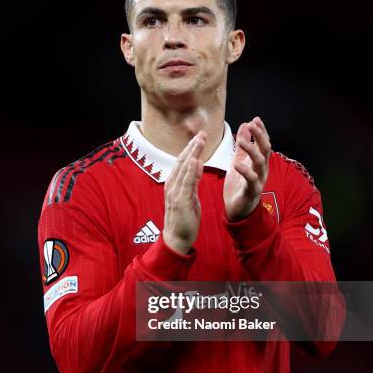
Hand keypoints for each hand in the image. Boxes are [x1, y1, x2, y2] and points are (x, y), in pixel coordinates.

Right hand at [163, 132, 205, 254]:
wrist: (177, 238)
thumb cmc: (184, 219)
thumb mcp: (190, 196)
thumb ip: (193, 180)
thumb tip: (197, 164)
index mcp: (174, 184)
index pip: (182, 161)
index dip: (190, 148)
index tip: (199, 137)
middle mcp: (172, 185)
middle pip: (182, 161)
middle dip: (192, 146)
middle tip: (201, 133)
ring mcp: (174, 192)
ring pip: (184, 168)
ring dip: (192, 153)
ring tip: (200, 141)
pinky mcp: (180, 201)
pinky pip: (186, 183)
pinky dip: (190, 170)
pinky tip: (195, 160)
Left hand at [224, 117, 270, 220]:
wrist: (237, 209)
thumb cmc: (238, 185)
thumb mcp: (239, 160)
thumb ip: (243, 144)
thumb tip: (245, 125)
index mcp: (258, 162)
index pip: (263, 143)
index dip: (261, 131)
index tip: (255, 119)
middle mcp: (261, 169)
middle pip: (265, 150)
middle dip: (260, 136)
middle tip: (253, 125)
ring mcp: (258, 180)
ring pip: (259, 162)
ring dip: (252, 150)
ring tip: (241, 141)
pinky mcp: (252, 191)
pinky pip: (251, 180)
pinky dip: (245, 171)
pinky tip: (237, 164)